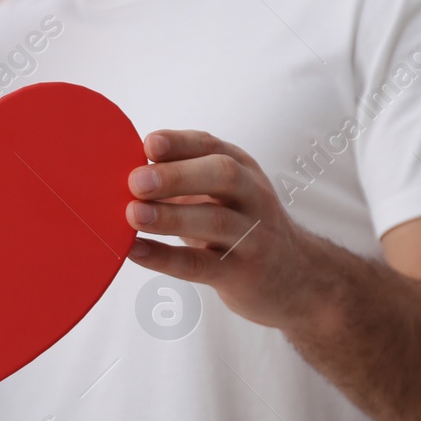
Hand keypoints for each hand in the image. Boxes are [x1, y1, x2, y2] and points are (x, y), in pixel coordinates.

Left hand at [124, 129, 326, 328]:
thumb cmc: (241, 226)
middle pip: (222, 175)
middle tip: (136, 181)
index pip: (210, 146)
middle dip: (177, 174)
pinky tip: (135, 251)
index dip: (178, 143)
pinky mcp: (242, 274)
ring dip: (171, 216)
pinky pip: (201, 265)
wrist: (298, 278)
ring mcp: (252, 235)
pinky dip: (165, 257)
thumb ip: (182, 177)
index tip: (147, 144)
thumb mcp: (223, 194)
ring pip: (215, 220)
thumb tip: (122, 167)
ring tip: (132, 214)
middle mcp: (252, 196)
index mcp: (241, 168)